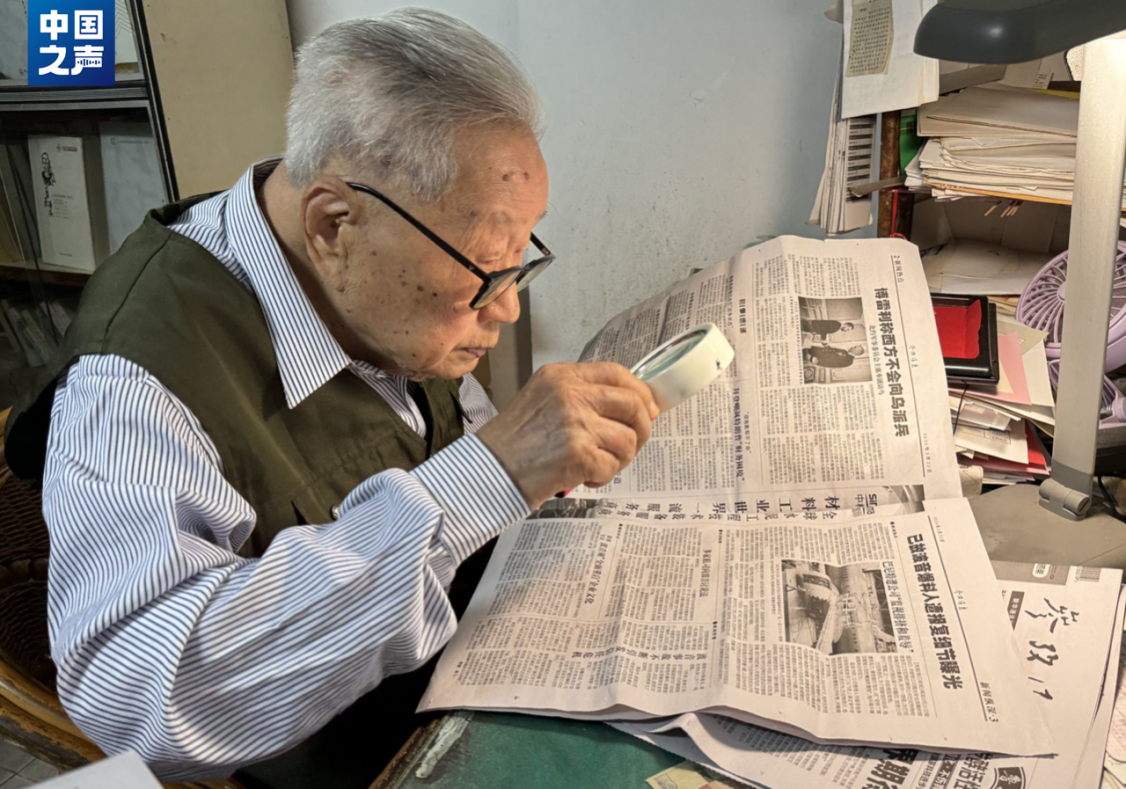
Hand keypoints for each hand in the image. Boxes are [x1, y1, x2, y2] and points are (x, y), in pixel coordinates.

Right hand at [476, 362, 658, 507]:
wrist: (487, 471)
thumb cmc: (513, 442)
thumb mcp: (543, 400)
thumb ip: (581, 397)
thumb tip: (635, 407)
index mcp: (561, 376)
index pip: (617, 373)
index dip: (640, 392)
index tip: (649, 410)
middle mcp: (570, 394)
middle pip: (632, 405)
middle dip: (641, 429)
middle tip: (631, 446)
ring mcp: (575, 423)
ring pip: (627, 440)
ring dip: (619, 459)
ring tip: (597, 465)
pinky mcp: (578, 454)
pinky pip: (612, 466)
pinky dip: (603, 477)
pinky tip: (584, 477)